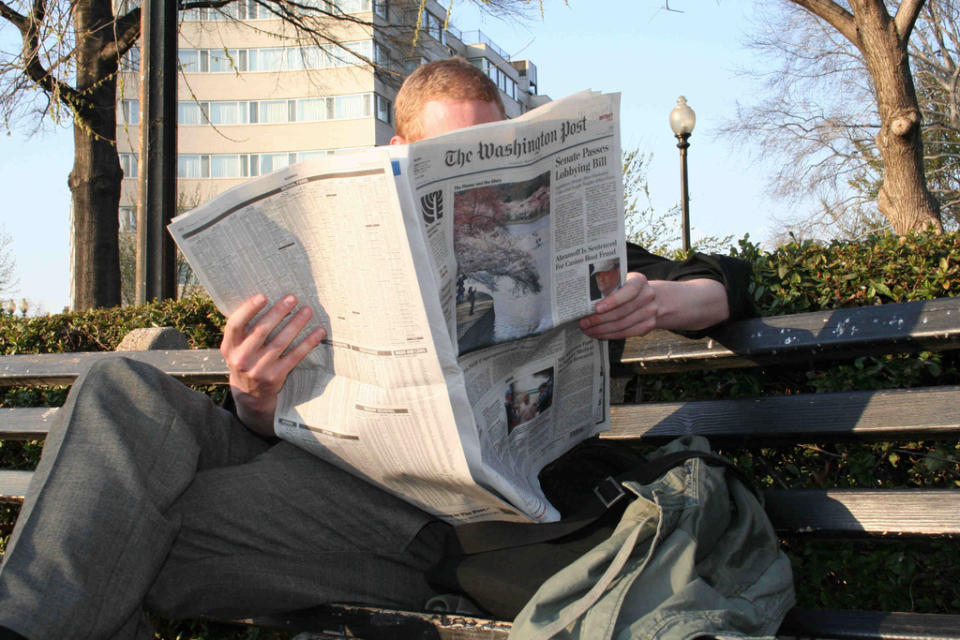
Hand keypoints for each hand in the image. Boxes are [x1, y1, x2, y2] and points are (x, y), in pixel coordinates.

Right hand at [221, 293, 325, 434]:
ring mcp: (258, 369)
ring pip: (280, 342)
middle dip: (278, 312)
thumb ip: (244, 329)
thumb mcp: (236, 347)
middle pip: (261, 331)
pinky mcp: (275, 377)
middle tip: (292, 298)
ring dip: (296, 324)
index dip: (248, 310)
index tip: (263, 296)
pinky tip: (318, 332)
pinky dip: (307, 343)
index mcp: (229, 347)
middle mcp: (241, 358)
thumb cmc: (245, 359)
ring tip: (307, 311)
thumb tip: (265, 299)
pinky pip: (294, 356)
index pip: (235, 325)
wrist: (249, 393)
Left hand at [579, 272, 657, 339]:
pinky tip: (599, 334)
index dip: (612, 301)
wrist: (650, 298)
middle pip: (621, 312)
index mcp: (639, 281)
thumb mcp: (619, 281)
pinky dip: (610, 335)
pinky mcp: (648, 325)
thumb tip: (583, 298)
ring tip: (588, 330)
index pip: (628, 291)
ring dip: (602, 330)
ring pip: (622, 325)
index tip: (596, 309)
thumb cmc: (626, 288)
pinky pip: (626, 333)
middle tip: (583, 323)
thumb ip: (607, 286)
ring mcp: (650, 312)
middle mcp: (647, 296)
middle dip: (599, 319)